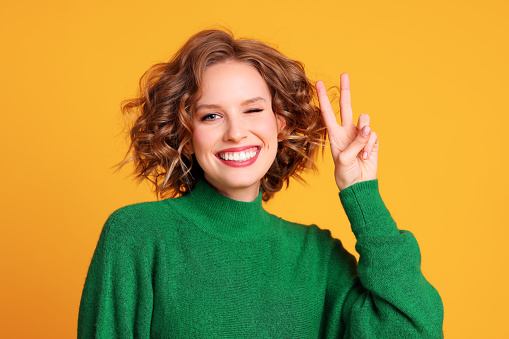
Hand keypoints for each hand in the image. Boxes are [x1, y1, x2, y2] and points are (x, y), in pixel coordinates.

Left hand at [316, 73, 378, 190]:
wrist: (358, 186)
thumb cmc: (345, 175)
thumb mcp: (343, 160)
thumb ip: (354, 143)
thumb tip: (367, 130)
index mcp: (334, 135)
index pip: (328, 113)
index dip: (323, 98)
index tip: (318, 84)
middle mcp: (347, 131)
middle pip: (346, 106)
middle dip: (345, 90)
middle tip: (344, 74)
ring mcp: (360, 135)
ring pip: (364, 120)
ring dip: (364, 133)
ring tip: (361, 150)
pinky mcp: (372, 141)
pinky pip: (373, 135)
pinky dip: (370, 146)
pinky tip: (366, 157)